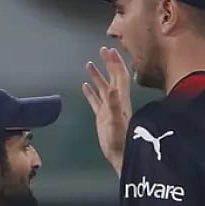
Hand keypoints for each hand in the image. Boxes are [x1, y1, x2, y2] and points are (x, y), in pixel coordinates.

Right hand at [81, 46, 132, 173]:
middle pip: (112, 78)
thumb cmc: (119, 140)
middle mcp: (115, 101)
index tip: (109, 50)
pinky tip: (84, 86)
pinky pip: (95, 100)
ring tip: (89, 64)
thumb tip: (110, 88)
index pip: (119, 76)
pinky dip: (90, 92)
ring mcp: (108, 108)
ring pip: (102, 87)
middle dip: (108, 63)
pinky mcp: (101, 116)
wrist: (120, 155)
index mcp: (120, 99)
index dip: (115, 63)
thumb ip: (114, 105)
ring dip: (97, 75)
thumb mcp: (116, 122)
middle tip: (102, 50)